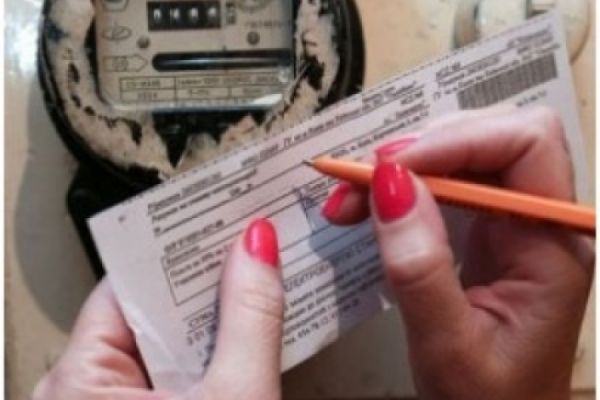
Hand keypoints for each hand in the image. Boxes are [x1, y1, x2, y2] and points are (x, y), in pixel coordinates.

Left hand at [33, 219, 283, 399]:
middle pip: (154, 309)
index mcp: (81, 380)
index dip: (182, 248)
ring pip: (171, 339)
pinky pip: (178, 367)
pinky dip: (212, 351)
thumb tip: (257, 245)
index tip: (221, 214)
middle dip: (208, 281)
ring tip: (257, 277)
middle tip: (252, 240)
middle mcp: (87, 388)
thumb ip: (251, 320)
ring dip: (216, 316)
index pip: (131, 284)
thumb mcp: (236, 397)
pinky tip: (246, 330)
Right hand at [322, 106, 593, 399]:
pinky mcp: (486, 228)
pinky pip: (446, 182)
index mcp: (555, 246)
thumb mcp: (447, 345)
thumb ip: (420, 269)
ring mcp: (513, 221)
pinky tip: (368, 204)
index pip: (526, 145)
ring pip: (465, 153)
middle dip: (423, 148)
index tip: (388, 167)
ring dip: (404, 165)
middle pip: (494, 136)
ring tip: (352, 195)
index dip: (458, 140)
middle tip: (362, 178)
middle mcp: (541, 221)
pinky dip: (402, 185)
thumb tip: (388, 186)